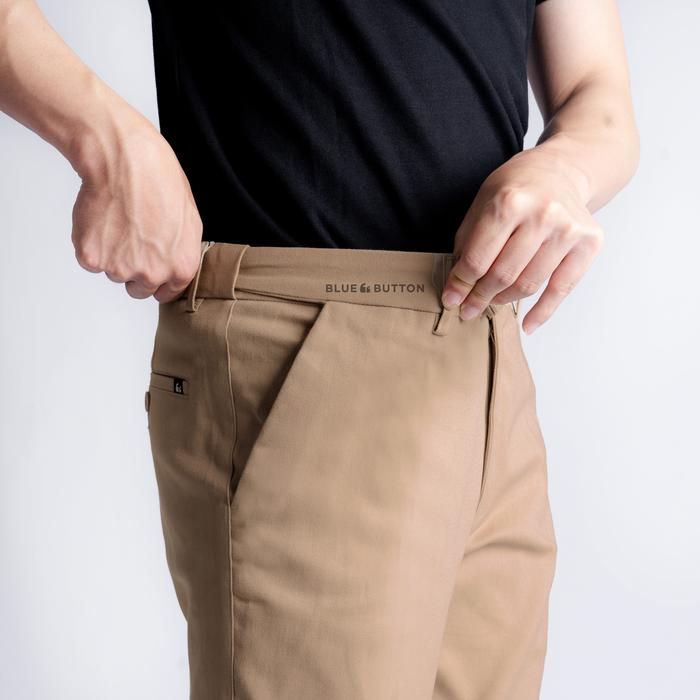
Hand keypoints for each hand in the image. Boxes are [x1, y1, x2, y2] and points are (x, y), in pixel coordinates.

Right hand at [71, 119, 202, 301]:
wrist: (125, 161)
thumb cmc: (159, 182)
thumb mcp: (189, 219)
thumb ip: (181, 251)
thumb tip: (175, 262)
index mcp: (181, 267)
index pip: (167, 293)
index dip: (157, 280)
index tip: (150, 268)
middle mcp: (153, 273)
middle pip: (138, 288)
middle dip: (134, 269)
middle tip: (131, 237)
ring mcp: (120, 268)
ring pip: (113, 272)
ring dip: (113, 253)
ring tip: (119, 220)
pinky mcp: (93, 258)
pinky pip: (90, 260)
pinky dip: (91, 244)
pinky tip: (102, 220)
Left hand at [442, 148, 603, 332]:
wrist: (563, 169)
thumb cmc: (517, 187)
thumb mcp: (483, 201)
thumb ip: (468, 240)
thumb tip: (457, 284)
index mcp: (509, 202)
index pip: (478, 259)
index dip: (460, 284)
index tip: (451, 299)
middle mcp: (542, 214)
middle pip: (503, 275)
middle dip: (480, 297)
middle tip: (468, 309)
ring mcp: (568, 230)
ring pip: (529, 284)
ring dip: (504, 301)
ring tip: (490, 304)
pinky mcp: (589, 242)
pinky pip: (562, 288)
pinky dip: (544, 311)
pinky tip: (529, 325)